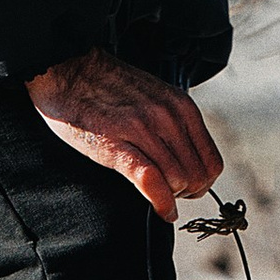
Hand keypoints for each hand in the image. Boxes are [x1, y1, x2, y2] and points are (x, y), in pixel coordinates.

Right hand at [25, 50, 223, 221]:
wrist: (68, 69)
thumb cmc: (107, 88)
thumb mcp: (155, 98)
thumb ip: (175, 125)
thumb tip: (188, 160)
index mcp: (181, 107)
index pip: (211, 162)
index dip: (202, 183)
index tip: (187, 189)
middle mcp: (168, 117)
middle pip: (198, 176)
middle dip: (187, 193)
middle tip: (169, 194)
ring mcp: (143, 130)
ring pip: (178, 180)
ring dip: (171, 197)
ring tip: (158, 196)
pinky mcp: (116, 144)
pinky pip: (151, 180)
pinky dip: (160, 202)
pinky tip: (161, 210)